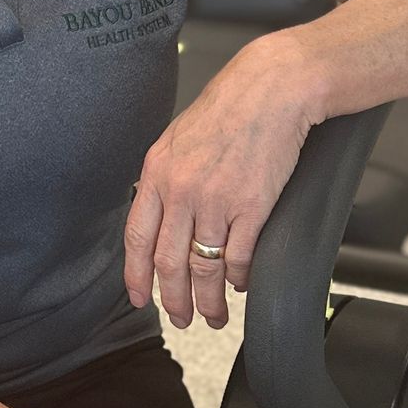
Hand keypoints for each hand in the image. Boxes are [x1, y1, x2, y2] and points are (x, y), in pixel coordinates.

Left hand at [125, 36, 317, 329]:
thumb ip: (165, 178)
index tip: (139, 298)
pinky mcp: (252, 206)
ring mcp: (216, 200)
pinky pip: (240, 257)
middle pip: (169, 263)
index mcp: (157, 172)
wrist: (272, 89)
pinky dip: (239, 279)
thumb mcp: (178, 139)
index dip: (136, 275)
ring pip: (205, 268)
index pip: (137, 237)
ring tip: (212, 316)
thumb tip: (161, 217)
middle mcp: (182, 190)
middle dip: (173, 300)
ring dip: (208, 300)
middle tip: (179, 319)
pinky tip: (240, 286)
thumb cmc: (230, 108)